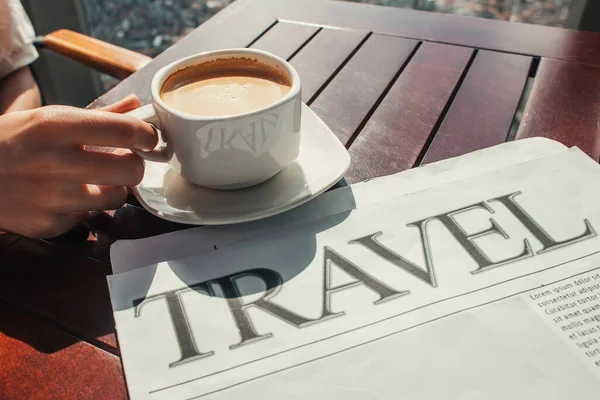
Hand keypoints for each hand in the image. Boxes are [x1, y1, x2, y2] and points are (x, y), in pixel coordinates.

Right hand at [0, 95, 156, 237]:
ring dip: (113, 188)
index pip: (125, 131)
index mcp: (54, 126)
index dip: (147, 135)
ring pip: (116, 198)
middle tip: (125, 161)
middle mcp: (54, 163)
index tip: (149, 138)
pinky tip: (66, 196)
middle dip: (134, 165)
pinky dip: (84, 207)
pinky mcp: (47, 225)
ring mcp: (50, 198)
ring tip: (95, 179)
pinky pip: (88, 218)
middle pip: (131, 171)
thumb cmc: (9, 142)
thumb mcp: (46, 118)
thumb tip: (136, 107)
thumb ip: (98, 115)